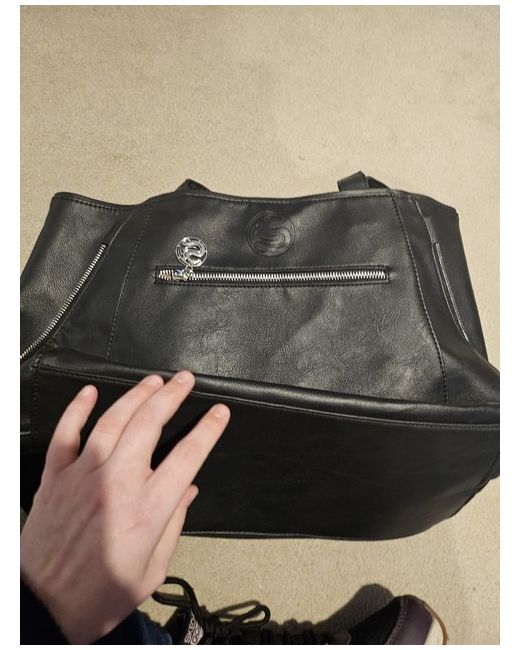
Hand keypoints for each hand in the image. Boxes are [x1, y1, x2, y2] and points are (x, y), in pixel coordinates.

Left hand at [20, 370, 229, 643]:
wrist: (43, 609)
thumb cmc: (98, 596)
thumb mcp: (151, 571)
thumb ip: (173, 525)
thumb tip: (187, 491)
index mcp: (147, 511)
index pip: (187, 456)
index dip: (208, 429)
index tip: (219, 412)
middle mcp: (116, 485)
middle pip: (149, 424)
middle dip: (172, 396)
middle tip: (185, 380)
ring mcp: (82, 476)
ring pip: (112, 421)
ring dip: (136, 395)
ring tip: (153, 381)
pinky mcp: (55, 478)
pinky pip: (65, 434)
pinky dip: (76, 409)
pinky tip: (90, 392)